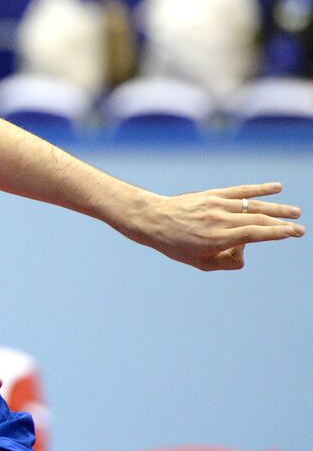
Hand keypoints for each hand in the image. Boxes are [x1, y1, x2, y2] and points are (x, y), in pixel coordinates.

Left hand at [128, 183, 303, 270]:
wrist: (153, 220)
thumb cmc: (175, 245)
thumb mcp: (200, 262)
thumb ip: (227, 261)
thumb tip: (246, 249)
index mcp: (217, 238)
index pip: (255, 234)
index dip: (276, 233)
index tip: (293, 233)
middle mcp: (219, 220)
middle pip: (258, 219)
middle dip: (282, 224)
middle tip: (300, 229)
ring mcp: (217, 205)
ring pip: (253, 205)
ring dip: (277, 207)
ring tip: (295, 212)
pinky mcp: (213, 194)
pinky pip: (240, 191)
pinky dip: (259, 189)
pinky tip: (277, 187)